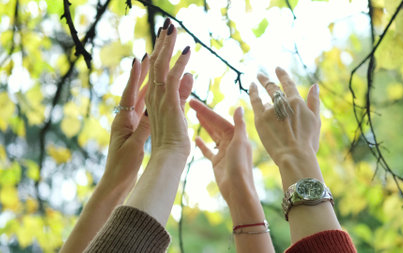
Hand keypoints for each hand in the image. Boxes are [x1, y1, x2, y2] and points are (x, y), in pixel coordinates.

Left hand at [102, 55, 150, 195]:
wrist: (115, 183)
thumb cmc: (122, 167)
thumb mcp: (134, 146)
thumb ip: (143, 128)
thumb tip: (152, 109)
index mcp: (122, 121)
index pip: (130, 94)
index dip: (136, 76)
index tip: (140, 59)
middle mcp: (125, 119)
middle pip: (135, 92)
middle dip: (143, 74)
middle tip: (151, 56)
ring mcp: (130, 124)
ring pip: (141, 99)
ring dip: (148, 84)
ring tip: (156, 70)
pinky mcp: (135, 131)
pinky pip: (145, 110)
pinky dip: (152, 99)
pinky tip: (158, 94)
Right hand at [145, 19, 192, 157]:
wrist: (168, 159)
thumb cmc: (173, 143)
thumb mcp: (177, 114)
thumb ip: (182, 94)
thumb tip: (190, 76)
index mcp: (154, 100)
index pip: (156, 72)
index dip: (159, 54)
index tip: (163, 41)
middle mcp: (154, 96)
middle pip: (156, 64)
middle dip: (161, 43)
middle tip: (166, 27)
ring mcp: (160, 99)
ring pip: (161, 66)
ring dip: (167, 46)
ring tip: (171, 28)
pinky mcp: (169, 103)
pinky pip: (173, 78)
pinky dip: (179, 63)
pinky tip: (186, 50)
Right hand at [190, 100, 254, 203]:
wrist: (237, 190)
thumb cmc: (240, 166)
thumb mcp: (240, 142)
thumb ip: (239, 125)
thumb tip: (238, 107)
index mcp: (237, 135)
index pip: (218, 119)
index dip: (206, 110)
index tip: (193, 102)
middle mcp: (231, 141)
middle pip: (215, 125)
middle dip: (204, 115)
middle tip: (190, 104)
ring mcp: (224, 151)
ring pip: (212, 135)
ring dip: (204, 125)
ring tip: (194, 116)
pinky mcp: (217, 162)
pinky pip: (208, 150)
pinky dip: (203, 144)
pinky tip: (195, 138)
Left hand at [249, 67, 321, 187]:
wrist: (295, 155)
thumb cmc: (307, 142)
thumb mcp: (316, 121)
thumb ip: (314, 102)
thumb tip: (314, 86)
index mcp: (297, 102)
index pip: (288, 84)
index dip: (282, 75)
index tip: (278, 69)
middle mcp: (283, 103)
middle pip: (273, 87)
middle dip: (267, 80)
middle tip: (260, 75)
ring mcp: (271, 110)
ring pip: (264, 95)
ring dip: (260, 86)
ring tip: (255, 83)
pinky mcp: (260, 118)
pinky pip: (255, 101)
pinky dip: (253, 92)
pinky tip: (251, 87)